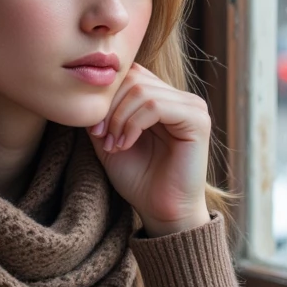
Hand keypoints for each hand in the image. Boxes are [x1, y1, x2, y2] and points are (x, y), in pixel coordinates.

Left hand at [89, 63, 211, 236]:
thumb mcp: (110, 140)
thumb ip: (102, 113)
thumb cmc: (139, 179)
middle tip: (101, 137)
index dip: (106, 97)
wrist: (161, 211)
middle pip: (133, 78)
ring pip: (142, 91)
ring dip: (119, 119)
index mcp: (162, 98)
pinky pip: (156, 106)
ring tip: (114, 145)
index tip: (94, 130)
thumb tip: (89, 91)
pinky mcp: (197, 120)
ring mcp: (192, 106)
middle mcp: (180, 98)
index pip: (129, 75)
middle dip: (110, 108)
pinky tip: (126, 145)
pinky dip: (134, 124)